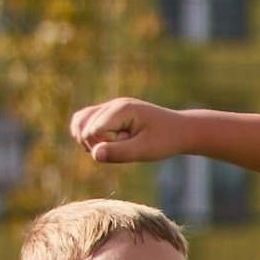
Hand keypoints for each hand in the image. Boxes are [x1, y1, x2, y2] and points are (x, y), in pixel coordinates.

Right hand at [70, 97, 188, 165]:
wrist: (180, 130)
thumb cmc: (165, 140)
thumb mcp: (145, 150)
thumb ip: (120, 153)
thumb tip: (95, 155)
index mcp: (121, 108)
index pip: (93, 132)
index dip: (108, 145)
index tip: (130, 144)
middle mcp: (111, 104)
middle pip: (83, 128)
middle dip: (100, 143)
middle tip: (126, 144)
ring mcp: (109, 108)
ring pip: (79, 123)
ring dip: (91, 141)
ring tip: (116, 145)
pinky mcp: (108, 115)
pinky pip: (84, 122)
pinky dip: (89, 136)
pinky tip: (107, 144)